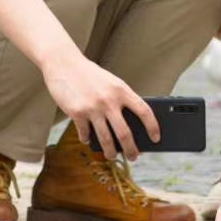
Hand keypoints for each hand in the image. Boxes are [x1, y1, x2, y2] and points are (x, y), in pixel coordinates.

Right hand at [40, 57, 156, 160]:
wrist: (64, 63)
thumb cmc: (90, 74)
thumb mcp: (112, 83)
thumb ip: (121, 99)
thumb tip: (130, 124)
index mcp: (122, 91)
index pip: (144, 111)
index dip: (153, 127)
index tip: (156, 138)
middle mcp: (109, 101)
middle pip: (125, 133)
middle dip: (131, 149)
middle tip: (134, 157)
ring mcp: (93, 108)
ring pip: (106, 138)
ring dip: (110, 151)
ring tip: (112, 156)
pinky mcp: (76, 113)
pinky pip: (85, 133)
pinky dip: (87, 139)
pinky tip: (88, 140)